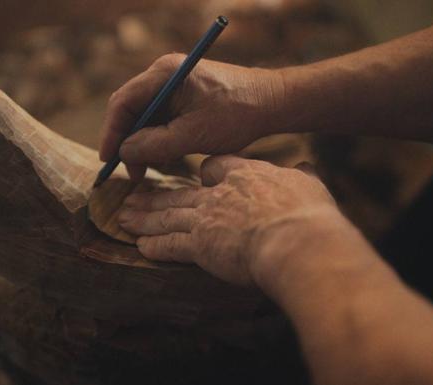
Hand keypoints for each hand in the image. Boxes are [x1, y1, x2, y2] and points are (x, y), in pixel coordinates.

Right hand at [99, 54, 285, 180]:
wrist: (272, 103)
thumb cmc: (237, 114)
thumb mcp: (192, 135)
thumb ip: (154, 145)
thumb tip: (124, 152)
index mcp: (164, 74)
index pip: (123, 102)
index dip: (112, 133)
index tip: (108, 160)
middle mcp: (164, 74)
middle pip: (132, 110)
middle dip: (129, 142)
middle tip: (132, 172)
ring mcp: (174, 85)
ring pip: (146, 118)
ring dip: (145, 144)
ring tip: (150, 169)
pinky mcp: (184, 97)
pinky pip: (162, 119)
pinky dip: (159, 140)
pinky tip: (166, 158)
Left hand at [117, 155, 343, 287]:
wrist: (295, 238)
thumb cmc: (306, 213)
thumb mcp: (309, 185)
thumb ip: (303, 176)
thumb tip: (307, 167)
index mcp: (243, 175)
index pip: (214, 168)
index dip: (205, 174)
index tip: (200, 177)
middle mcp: (218, 195)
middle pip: (180, 193)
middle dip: (157, 196)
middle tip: (134, 197)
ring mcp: (206, 219)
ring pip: (168, 216)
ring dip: (144, 217)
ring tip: (123, 217)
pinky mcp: (200, 246)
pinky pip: (171, 245)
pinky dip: (155, 246)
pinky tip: (140, 246)